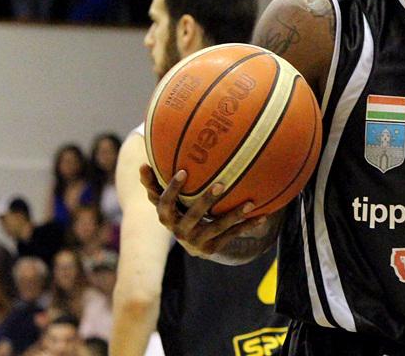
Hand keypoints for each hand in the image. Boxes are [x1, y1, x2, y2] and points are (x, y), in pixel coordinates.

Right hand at [138, 164, 268, 258]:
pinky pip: (231, 236)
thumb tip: (141, 158)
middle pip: (193, 216)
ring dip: (234, 215)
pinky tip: (263, 216)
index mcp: (167, 217)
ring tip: (250, 203)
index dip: (173, 190)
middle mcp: (180, 231)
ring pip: (217, 228)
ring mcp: (197, 241)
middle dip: (206, 201)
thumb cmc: (178, 210)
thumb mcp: (166, 199)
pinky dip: (247, 226)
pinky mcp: (212, 248)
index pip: (165, 204)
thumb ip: (154, 181)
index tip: (184, 172)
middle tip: (221, 184)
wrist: (191, 242)